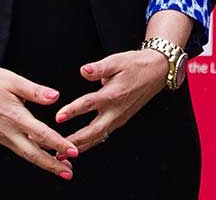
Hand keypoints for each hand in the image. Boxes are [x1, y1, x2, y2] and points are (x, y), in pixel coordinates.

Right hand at [0, 58, 78, 178]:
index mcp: (14, 116)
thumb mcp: (13, 80)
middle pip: (33, 154)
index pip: (42, 135)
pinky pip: (16, 147)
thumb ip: (35, 91)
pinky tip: (39, 152)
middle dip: (52, 165)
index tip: (74, 152)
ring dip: (42, 161)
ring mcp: (0, 135)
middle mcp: (7, 131)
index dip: (59, 145)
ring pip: (24, 153)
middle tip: (69, 172)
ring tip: (59, 166)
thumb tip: (55, 97)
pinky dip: (31, 153)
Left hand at [54, 44, 175, 152]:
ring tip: (64, 154)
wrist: (156, 72)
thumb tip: (83, 70)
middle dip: (75, 141)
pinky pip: (103, 135)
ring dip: (81, 146)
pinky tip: (80, 147)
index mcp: (113, 94)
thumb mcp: (117, 61)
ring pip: (98, 137)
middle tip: (58, 148)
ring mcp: (119, 118)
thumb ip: (99, 68)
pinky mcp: (121, 120)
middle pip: (93, 131)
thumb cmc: (136, 65)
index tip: (58, 117)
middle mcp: (116, 110)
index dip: (73, 110)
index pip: (89, 103)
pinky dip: (91, 143)